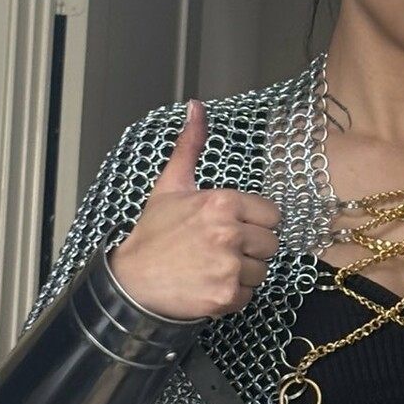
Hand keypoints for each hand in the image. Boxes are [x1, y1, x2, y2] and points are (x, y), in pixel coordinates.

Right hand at [107, 99, 280, 319]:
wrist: (132, 282)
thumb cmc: (153, 234)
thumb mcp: (171, 185)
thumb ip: (190, 146)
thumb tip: (196, 107)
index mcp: (221, 203)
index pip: (272, 215)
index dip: (254, 222)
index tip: (232, 227)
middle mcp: (229, 234)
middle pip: (271, 244)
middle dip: (250, 248)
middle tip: (220, 248)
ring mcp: (229, 266)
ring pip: (262, 270)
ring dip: (242, 272)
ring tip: (213, 266)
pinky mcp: (227, 295)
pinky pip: (249, 294)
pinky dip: (233, 294)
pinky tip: (209, 284)